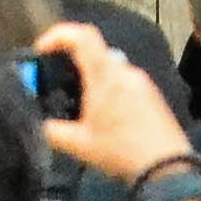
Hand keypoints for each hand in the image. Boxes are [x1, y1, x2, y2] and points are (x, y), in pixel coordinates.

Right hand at [30, 21, 188, 181]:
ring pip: (108, 67)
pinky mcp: (150, 93)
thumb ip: (52, 131)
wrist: (165, 165)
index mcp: (105, 75)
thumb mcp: (78, 145)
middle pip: (94, 51)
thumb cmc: (120, 151)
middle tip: (54, 81)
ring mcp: (140, 80)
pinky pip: (123, 80)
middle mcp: (125, 70)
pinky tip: (101, 115)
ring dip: (89, 77)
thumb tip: (35, 124)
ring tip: (75, 103)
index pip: (82, 35)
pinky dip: (106, 88)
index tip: (41, 49)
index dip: (58, 34)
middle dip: (71, 61)